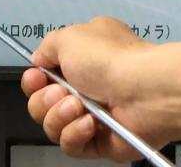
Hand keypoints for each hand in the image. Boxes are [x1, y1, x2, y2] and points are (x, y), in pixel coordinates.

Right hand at [21, 16, 165, 161]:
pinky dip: (75, 133)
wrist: (146, 92)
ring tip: (80, 106)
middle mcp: (87, 86)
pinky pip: (70, 144)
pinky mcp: (99, 141)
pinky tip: (90, 123)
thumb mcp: (70, 36)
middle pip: (42, 103)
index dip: (34, 79)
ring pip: (52, 125)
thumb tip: (39, 60)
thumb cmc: (113, 60)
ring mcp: (92, 115)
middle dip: (45, 99)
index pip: (43, 76)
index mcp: (81, 58)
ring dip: (60, 115)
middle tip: (63, 91)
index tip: (36, 78)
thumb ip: (47, 46)